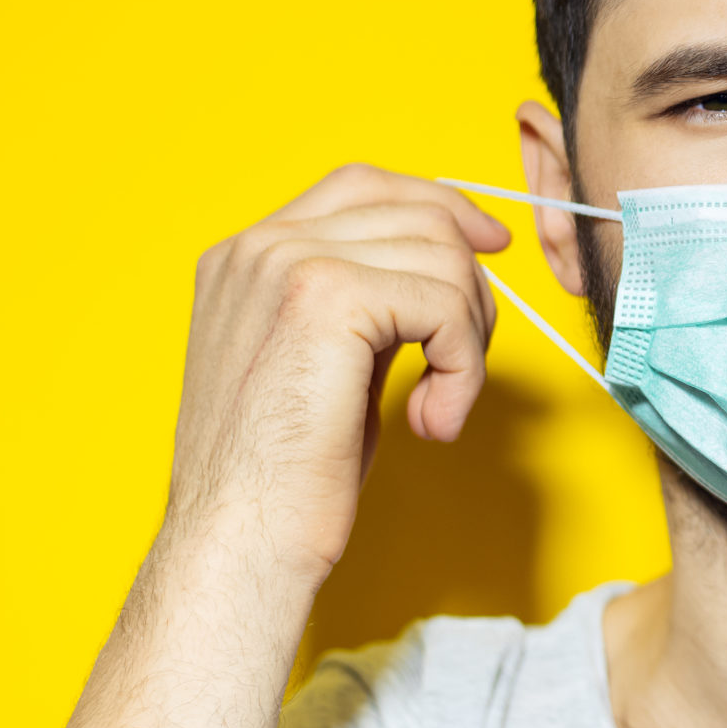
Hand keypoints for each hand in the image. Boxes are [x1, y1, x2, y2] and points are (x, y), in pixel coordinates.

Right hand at [164, 164, 509, 580]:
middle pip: (416, 213)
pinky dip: (463, 367)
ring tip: (440, 407)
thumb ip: (363, 303)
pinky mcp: (328, 297)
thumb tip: (450, 265)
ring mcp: (288, 263)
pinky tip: (433, 421)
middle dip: (467, 288)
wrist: (238, 542)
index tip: (488, 247)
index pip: (362, 185)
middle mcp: (259, 245)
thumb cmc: (283, 477)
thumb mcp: (319, 363)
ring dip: (468, 339)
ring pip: (443, 257)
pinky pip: (445, 304)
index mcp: (245, 255)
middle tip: (459, 368)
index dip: (438, 205)